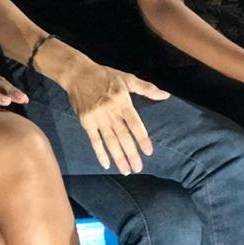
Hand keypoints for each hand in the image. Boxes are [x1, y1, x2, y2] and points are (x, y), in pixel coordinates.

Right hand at [60, 60, 168, 174]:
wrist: (78, 73)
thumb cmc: (105, 76)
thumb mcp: (126, 78)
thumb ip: (146, 88)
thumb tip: (166, 95)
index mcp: (122, 101)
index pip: (134, 123)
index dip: (141, 138)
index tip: (149, 152)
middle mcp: (110, 111)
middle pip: (122, 136)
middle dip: (131, 154)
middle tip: (138, 169)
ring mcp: (97, 117)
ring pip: (110, 141)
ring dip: (118, 157)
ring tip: (126, 171)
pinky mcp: (86, 121)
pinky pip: (94, 140)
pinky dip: (100, 153)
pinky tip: (106, 164)